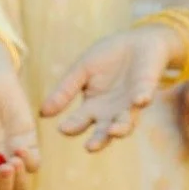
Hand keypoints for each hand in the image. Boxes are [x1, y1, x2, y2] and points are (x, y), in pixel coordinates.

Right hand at [41, 22, 176, 151]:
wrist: (137, 42)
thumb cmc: (108, 57)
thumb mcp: (82, 70)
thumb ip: (65, 90)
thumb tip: (42, 113)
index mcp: (93, 108)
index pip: (80, 122)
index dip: (72, 126)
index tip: (63, 128)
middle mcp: (111, 113)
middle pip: (104, 132)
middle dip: (99, 140)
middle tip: (90, 147)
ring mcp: (129, 105)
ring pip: (125, 123)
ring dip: (121, 128)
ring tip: (113, 130)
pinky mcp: (146, 92)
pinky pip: (144, 97)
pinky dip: (142, 98)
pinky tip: (140, 99)